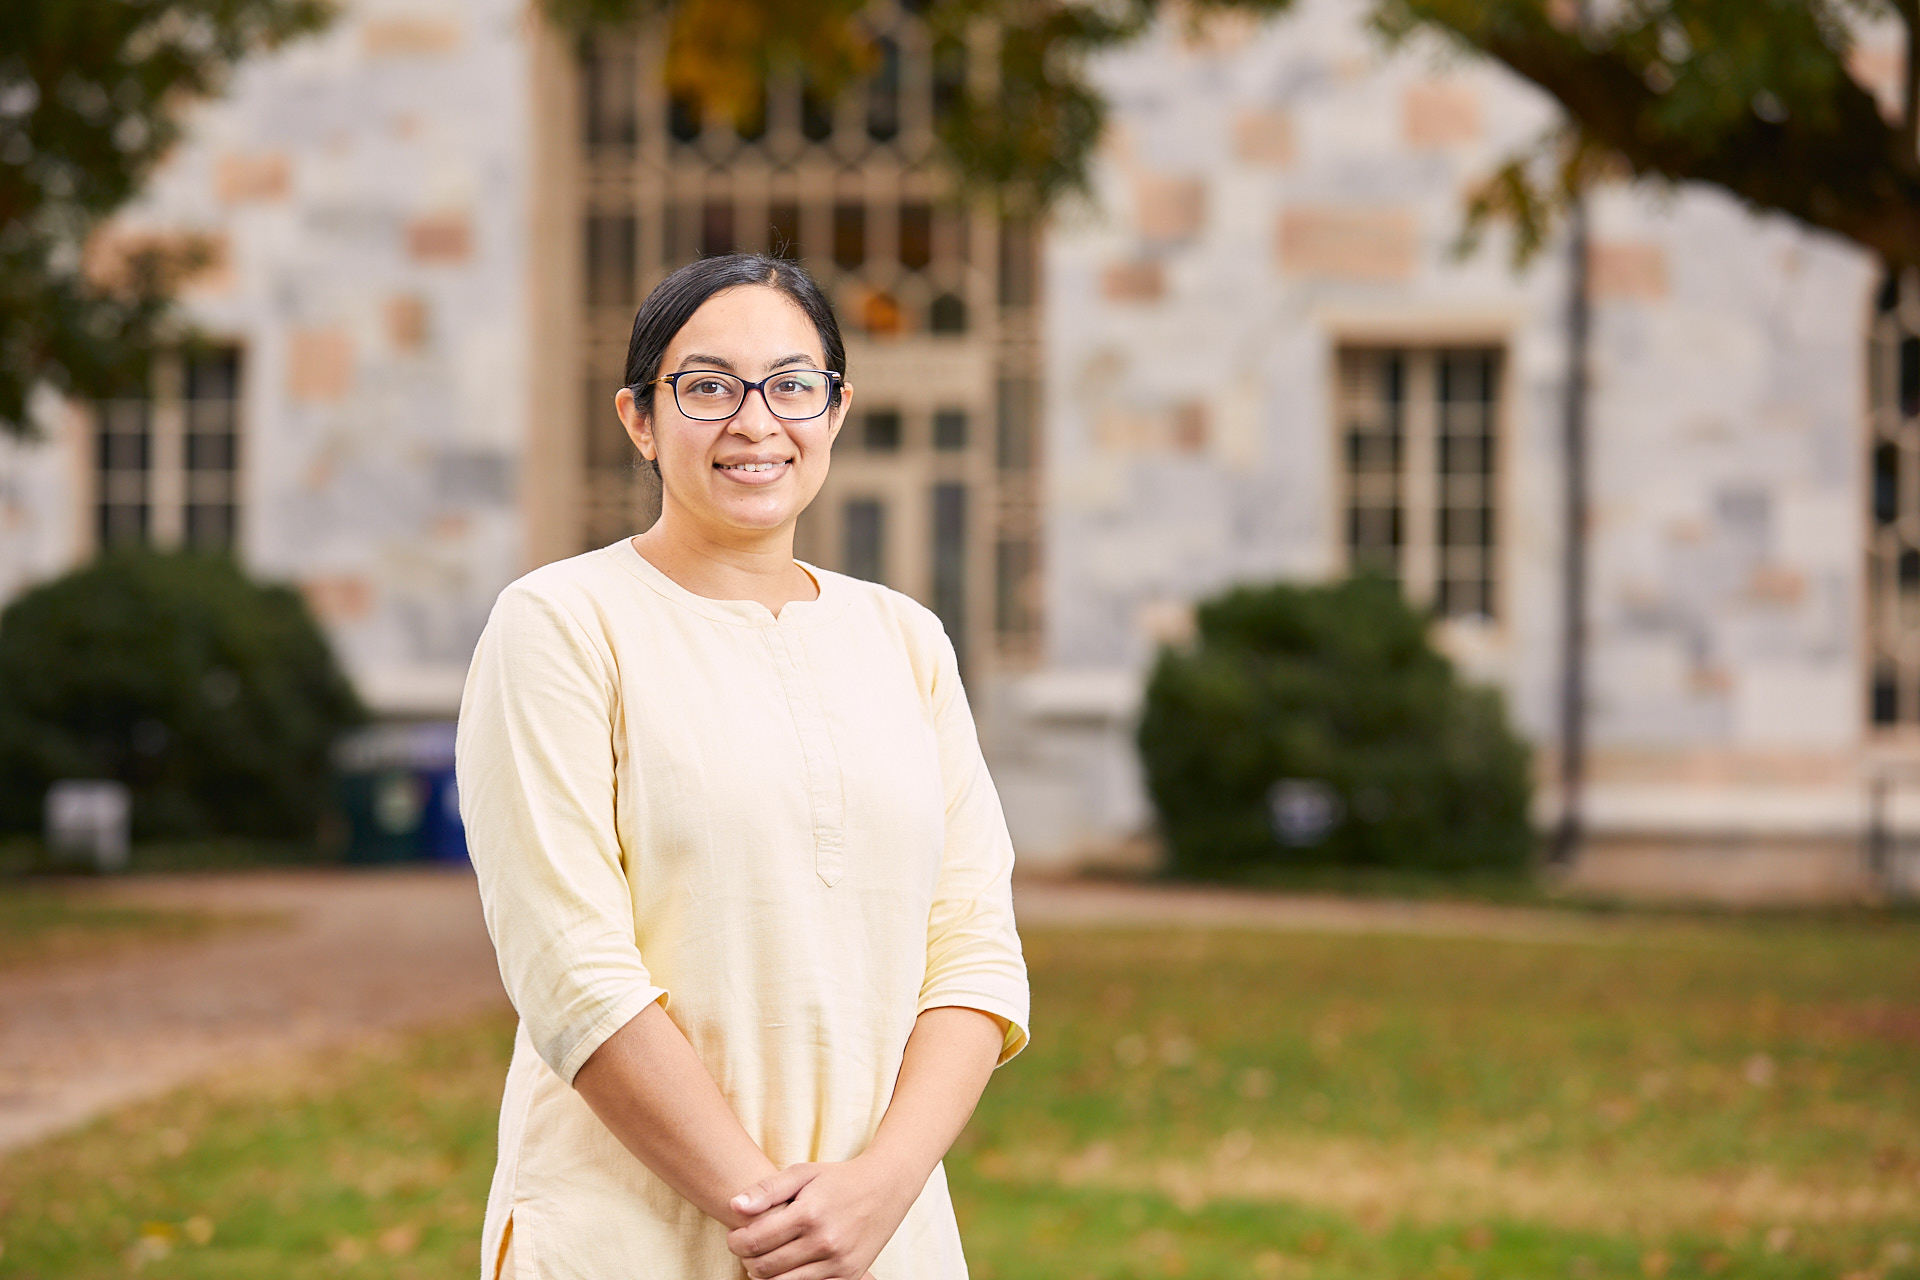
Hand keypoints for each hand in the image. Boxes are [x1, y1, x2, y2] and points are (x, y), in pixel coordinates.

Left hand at [725, 1157, 916, 1279]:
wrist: (886, 1188)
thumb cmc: (839, 1179)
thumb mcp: (803, 1173)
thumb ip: (767, 1189)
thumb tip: (734, 1206)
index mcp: (809, 1213)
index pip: (755, 1241)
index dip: (735, 1241)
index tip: (735, 1235)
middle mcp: (824, 1241)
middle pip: (765, 1267)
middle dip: (747, 1259)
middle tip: (748, 1246)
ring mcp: (838, 1262)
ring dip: (766, 1274)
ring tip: (766, 1256)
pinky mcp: (849, 1275)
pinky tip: (789, 1266)